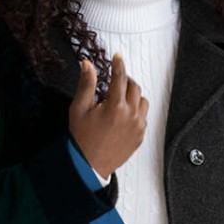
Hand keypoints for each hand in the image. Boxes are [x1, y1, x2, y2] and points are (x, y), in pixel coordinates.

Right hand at [68, 54, 148, 178]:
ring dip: (132, 95)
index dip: (118, 64)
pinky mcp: (140, 136)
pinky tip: (123, 114)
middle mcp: (131, 115)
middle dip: (125, 80)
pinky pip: (143, 116)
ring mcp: (138, 126)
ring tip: (118, 99)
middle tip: (114, 81)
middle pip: (134, 87)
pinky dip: (136, 110)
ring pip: (142, 100)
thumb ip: (86, 84)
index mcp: (115, 107)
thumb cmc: (82, 138)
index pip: (120, 77)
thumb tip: (87, 65)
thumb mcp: (79, 109)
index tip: (117, 58)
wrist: (88, 165)